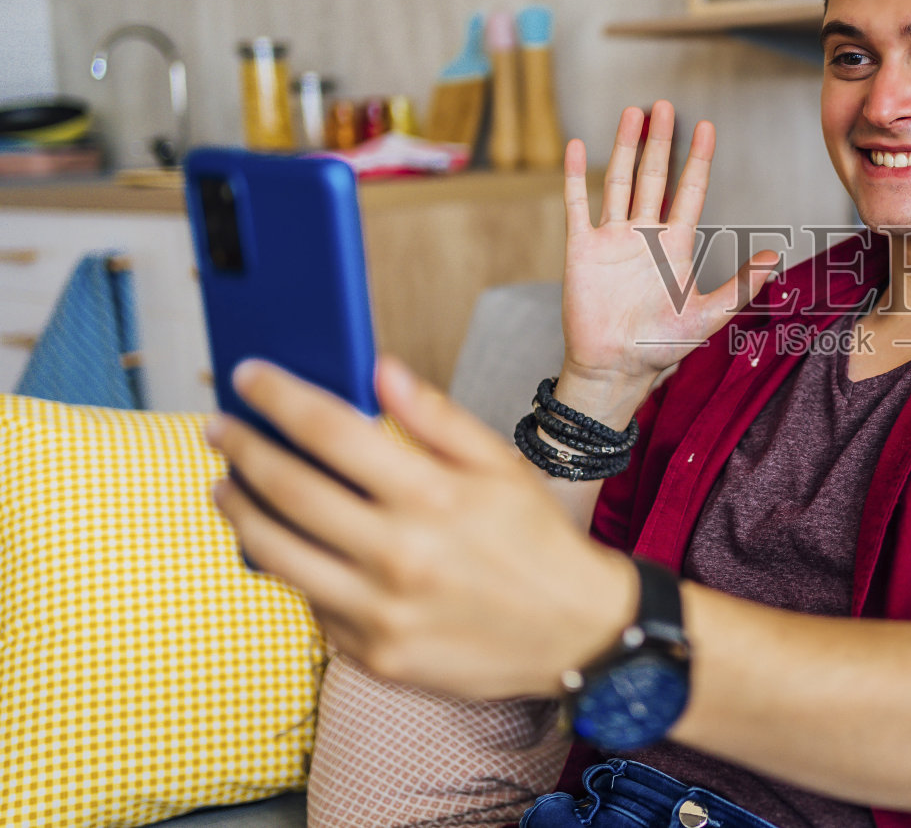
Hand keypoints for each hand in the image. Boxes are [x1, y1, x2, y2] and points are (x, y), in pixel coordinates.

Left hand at [208, 355, 634, 699]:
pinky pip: (310, 604)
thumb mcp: (501, 467)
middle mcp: (401, 556)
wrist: (575, 634)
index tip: (248, 377)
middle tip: (221, 428)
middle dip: (243, 449)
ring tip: (227, 486)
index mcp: (434, 497)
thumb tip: (380, 370)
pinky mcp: (373, 654)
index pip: (330, 431)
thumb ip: (437, 419)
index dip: (278, 397)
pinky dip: (290, 568)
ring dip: (240, 511)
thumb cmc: (536, 542)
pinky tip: (286, 545)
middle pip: (288, 489)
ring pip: (276, 554)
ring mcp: (381, 612)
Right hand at [557, 102, 778, 418]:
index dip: (697, 159)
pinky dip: (575, 175)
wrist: (615, 368)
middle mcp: (645, 234)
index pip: (690, 190)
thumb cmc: (661, 347)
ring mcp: (612, 238)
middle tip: (665, 105)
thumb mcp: (708, 316)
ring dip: (624, 147)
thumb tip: (775, 257)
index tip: (706, 127)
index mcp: (675, 245)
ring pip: (619, 180)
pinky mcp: (582, 248)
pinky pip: (577, 204)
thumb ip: (741, 286)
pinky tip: (577, 146)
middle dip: (660, 141)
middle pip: (654, 175)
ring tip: (631, 112)